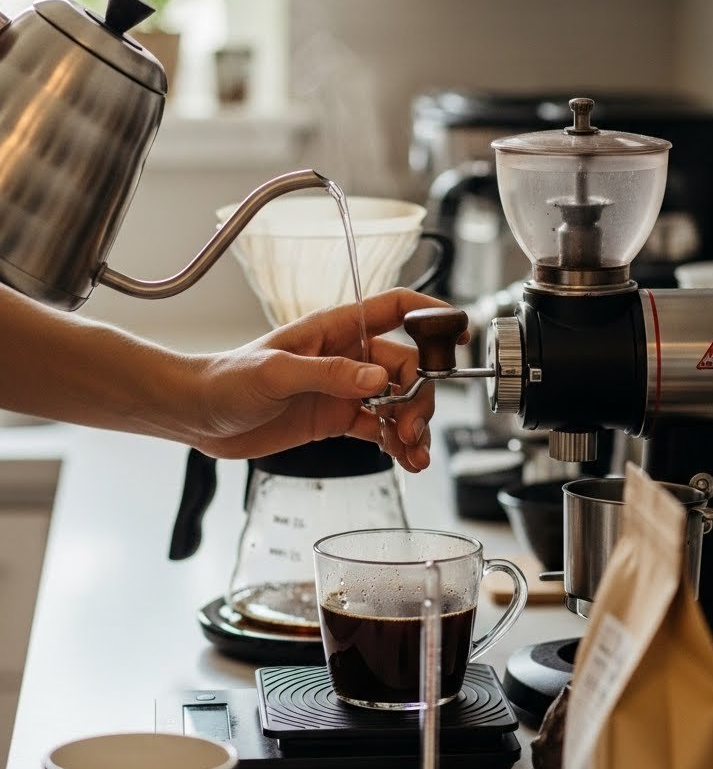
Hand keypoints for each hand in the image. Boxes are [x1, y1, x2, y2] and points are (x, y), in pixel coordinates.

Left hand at [192, 288, 456, 469]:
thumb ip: (329, 374)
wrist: (198, 414)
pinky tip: (407, 461)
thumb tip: (376, 377)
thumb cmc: (226, 379)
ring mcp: (343, 388)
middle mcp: (345, 356)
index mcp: (333, 329)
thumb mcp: (276, 373)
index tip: (458, 331)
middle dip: (420, 397)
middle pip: (407, 366)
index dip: (431, 313)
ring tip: (413, 453)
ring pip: (399, 401)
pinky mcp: (337, 419)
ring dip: (414, 426)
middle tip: (410, 429)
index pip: (394, 308)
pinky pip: (380, 428)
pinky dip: (398, 445)